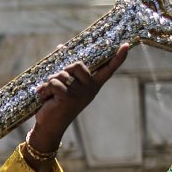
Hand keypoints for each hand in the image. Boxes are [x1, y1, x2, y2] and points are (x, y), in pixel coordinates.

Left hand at [26, 44, 129, 170]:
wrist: (49, 126)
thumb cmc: (55, 103)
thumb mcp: (64, 84)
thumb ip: (66, 68)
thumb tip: (61, 46)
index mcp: (92, 85)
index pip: (108, 70)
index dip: (117, 58)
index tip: (126, 45)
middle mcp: (90, 89)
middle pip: (77, 65)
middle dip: (63, 70)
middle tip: (56, 84)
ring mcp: (80, 93)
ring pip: (62, 74)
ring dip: (50, 82)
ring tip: (50, 94)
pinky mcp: (68, 97)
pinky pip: (54, 82)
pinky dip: (45, 88)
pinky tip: (45, 98)